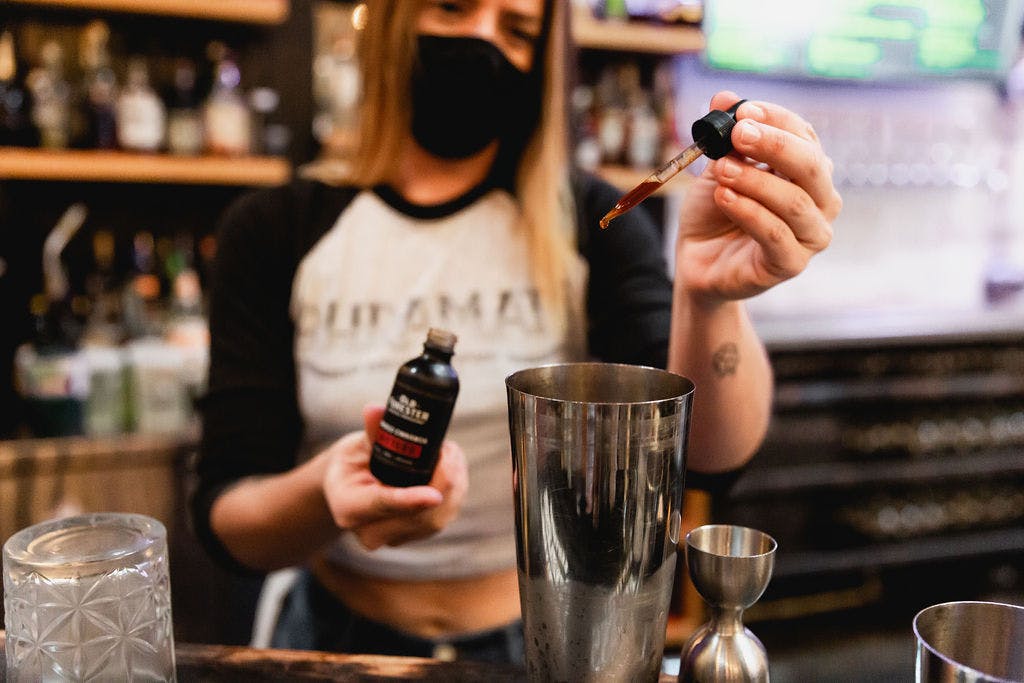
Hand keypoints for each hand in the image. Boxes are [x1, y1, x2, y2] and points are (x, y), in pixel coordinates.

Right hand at [321, 405, 467, 549]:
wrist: (348, 488)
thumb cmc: (350, 463)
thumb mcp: (354, 446)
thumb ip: (371, 431)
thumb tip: (375, 410)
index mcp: (348, 508)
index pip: (382, 505)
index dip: (409, 501)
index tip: (434, 495)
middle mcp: (370, 532)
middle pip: (419, 517)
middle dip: (444, 483)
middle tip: (449, 449)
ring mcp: (394, 538)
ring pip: (436, 519)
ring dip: (454, 486)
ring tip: (451, 453)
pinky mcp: (414, 535)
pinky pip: (442, 518)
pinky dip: (455, 492)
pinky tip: (454, 468)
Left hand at [676, 91, 841, 302]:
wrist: (697, 259)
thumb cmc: (716, 211)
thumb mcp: (717, 167)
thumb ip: (724, 136)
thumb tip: (722, 96)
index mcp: (809, 172)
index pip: (805, 137)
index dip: (777, 120)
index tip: (743, 111)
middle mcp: (820, 202)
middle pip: (811, 167)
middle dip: (775, 146)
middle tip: (739, 134)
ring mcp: (810, 236)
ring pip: (794, 202)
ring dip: (755, 180)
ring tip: (722, 170)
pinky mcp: (791, 264)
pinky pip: (776, 235)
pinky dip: (748, 212)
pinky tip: (724, 197)